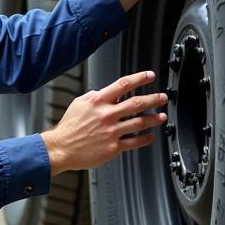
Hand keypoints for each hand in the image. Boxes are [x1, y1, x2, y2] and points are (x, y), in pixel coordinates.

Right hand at [41, 70, 167, 174]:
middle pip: (136, 103)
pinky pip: (134, 142)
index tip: (150, 76)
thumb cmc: (69, 127)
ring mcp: (111, 131)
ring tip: (162, 116)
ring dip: (154, 119)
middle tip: (163, 97)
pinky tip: (151, 136)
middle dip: (153, 99)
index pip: (123, 85)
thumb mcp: (79, 103)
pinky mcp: (113, 147)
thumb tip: (107, 91)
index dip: (139, 78)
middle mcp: (107, 115)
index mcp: (98, 101)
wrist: (61, 148)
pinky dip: (145, 139)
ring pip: (139, 123)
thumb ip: (95, 95)